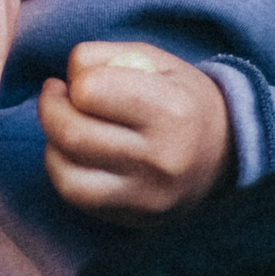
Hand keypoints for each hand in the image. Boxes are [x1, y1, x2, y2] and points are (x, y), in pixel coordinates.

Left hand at [39, 41, 232, 225]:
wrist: (225, 154)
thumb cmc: (181, 98)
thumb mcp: (155, 61)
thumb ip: (105, 58)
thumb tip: (62, 83)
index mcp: (172, 111)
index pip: (90, 91)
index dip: (77, 79)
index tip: (83, 79)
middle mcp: (161, 158)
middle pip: (72, 133)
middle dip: (50, 108)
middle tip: (56, 96)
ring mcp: (147, 195)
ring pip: (66, 173)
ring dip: (51, 143)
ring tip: (63, 126)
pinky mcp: (134, 217)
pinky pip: (75, 197)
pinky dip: (61, 171)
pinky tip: (72, 154)